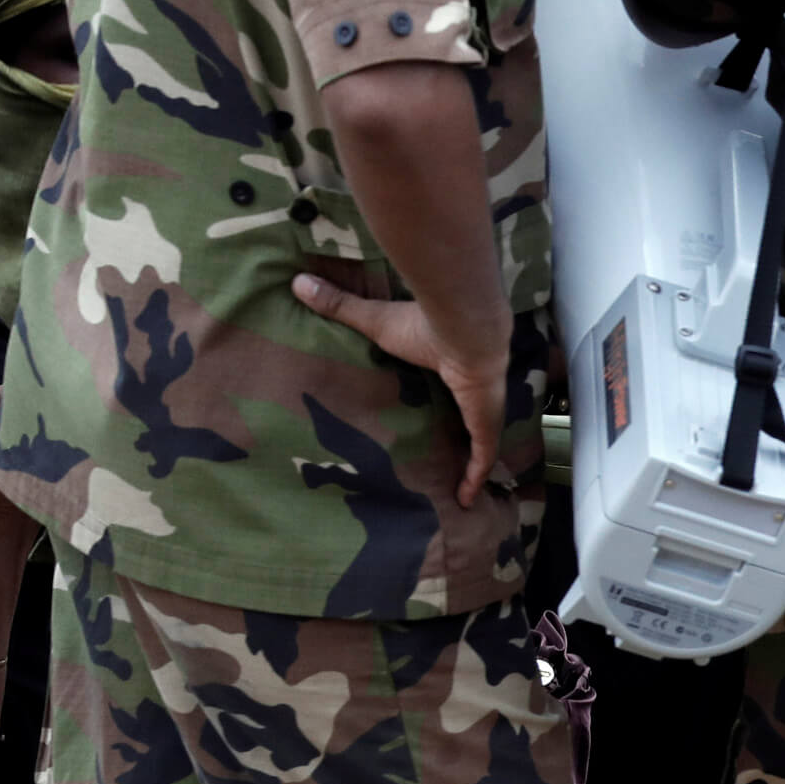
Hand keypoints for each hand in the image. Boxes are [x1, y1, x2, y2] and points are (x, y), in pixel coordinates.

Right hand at [293, 272, 511, 506]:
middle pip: (470, 419)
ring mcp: (483, 410)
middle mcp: (472, 391)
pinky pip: (482, 458)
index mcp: (452, 368)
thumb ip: (340, 306)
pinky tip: (466, 501)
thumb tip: (298, 282)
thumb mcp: (376, 321)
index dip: (450, 398)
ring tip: (462, 488)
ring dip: (474, 464)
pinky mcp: (486, 425)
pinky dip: (475, 478)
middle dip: (466, 434)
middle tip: (453, 457)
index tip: (441, 407)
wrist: (464, 329)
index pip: (452, 387)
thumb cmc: (423, 325)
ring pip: (481, 442)